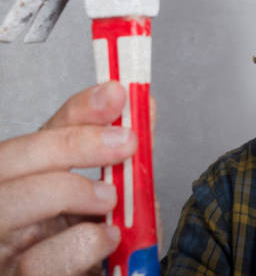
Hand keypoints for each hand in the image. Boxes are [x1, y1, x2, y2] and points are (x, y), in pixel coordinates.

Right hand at [0, 81, 136, 274]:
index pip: (44, 131)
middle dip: (73, 141)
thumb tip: (144, 106)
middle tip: (126, 142)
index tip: (118, 93)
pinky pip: (35, 261)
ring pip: (9, 201)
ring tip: (111, 198)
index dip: (80, 109)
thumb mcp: (114, 199)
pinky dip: (80, 243)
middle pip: (11, 158)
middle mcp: (5, 206)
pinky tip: (109, 238)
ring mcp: (2, 246)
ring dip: (69, 189)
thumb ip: (124, 159)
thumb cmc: (97, 249)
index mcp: (31, 180)